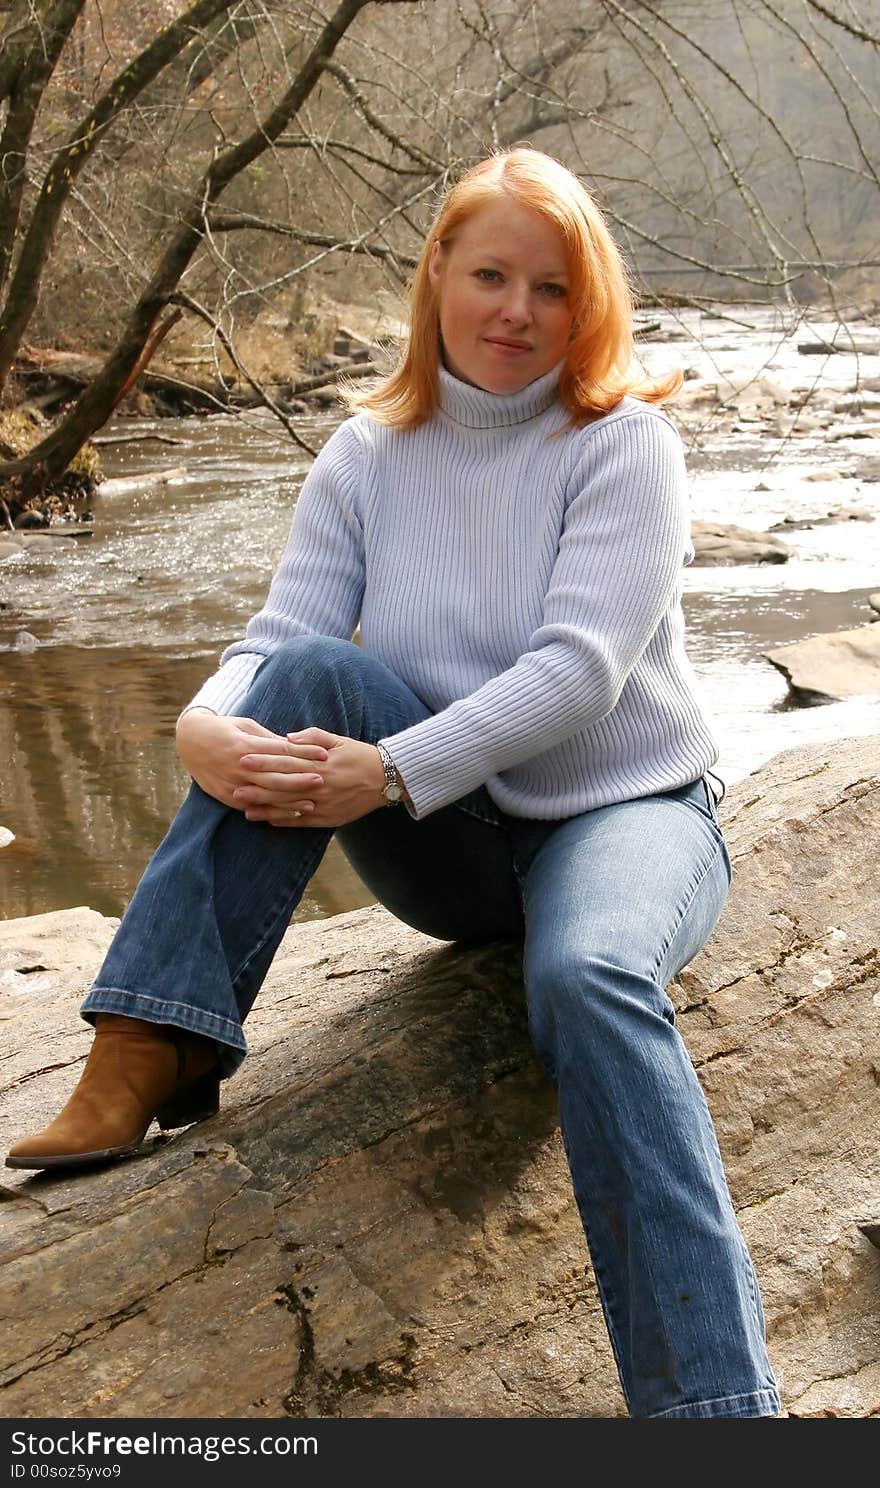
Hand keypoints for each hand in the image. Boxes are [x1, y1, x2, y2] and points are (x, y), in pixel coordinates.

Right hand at [175, 709, 327, 810]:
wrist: (190, 742)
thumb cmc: (224, 729)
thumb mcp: (246, 726)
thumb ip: (269, 739)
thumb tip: (296, 746)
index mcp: (245, 744)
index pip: (281, 750)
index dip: (304, 752)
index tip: (324, 753)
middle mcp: (238, 765)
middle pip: (276, 775)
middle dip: (301, 779)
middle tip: (323, 779)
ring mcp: (233, 783)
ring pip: (266, 794)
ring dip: (290, 800)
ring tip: (311, 802)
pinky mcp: (228, 797)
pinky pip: (254, 806)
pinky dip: (272, 811)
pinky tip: (289, 814)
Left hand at [232, 727, 387, 827]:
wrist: (386, 779)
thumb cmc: (360, 756)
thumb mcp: (338, 740)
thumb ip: (312, 737)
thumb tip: (288, 736)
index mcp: (319, 764)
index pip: (285, 762)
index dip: (263, 761)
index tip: (242, 759)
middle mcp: (320, 785)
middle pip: (282, 787)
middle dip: (257, 788)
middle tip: (233, 788)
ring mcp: (324, 804)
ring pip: (289, 807)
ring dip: (266, 809)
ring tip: (244, 809)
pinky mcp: (329, 818)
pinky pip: (303, 822)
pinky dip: (285, 822)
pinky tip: (268, 821)